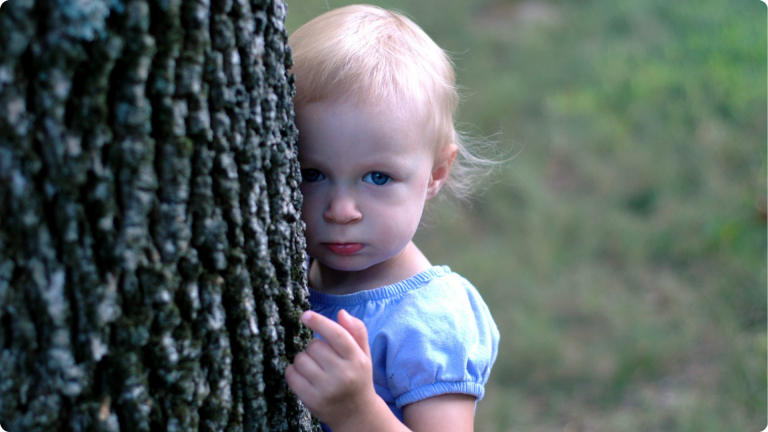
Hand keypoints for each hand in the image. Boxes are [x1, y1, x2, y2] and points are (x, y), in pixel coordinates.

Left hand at [285, 310, 378, 429]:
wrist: (357, 414)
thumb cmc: (358, 378)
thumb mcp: (364, 355)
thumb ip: (357, 332)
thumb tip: (341, 313)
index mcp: (357, 360)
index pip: (337, 335)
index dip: (319, 322)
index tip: (305, 315)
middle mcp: (343, 374)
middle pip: (314, 345)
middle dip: (314, 347)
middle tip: (322, 357)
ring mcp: (326, 388)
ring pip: (300, 359)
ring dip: (303, 360)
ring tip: (315, 368)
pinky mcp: (312, 400)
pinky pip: (291, 375)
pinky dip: (293, 372)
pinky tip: (304, 376)